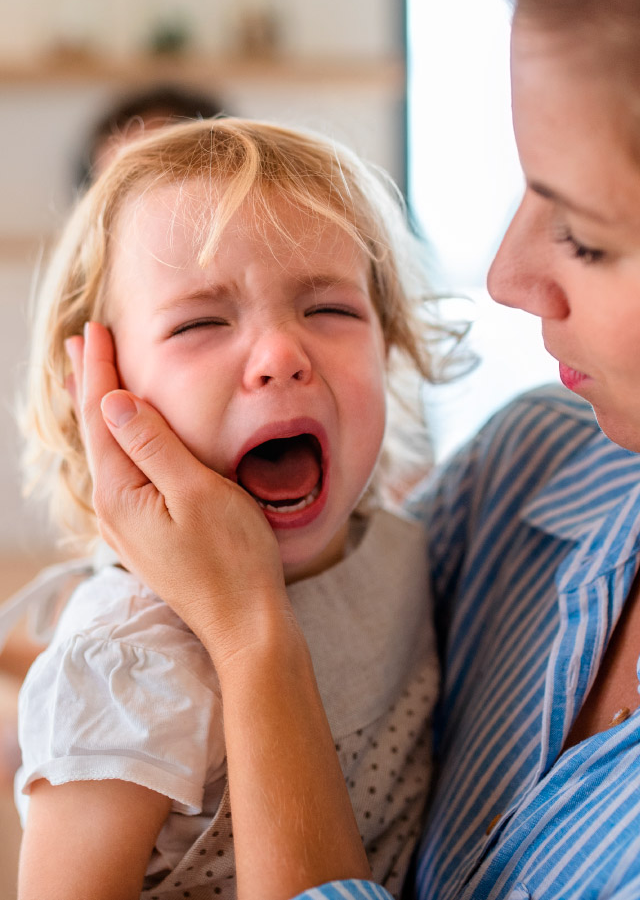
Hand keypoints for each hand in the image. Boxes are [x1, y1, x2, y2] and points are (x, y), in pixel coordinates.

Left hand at [68, 323, 288, 664]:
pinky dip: (119, 441)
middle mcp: (115, 510)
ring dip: (101, 410)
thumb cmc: (232, 557)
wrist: (245, 623)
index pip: (103, 416)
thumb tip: (114, 400)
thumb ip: (155, 445)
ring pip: (108, 453)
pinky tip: (122, 438)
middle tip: (80, 342)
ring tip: (90, 379)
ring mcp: (129, 525)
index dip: (99, 370)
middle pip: (97, 433)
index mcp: (122, 493)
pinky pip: (122, 473)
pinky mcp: (148, 535)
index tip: (94, 330)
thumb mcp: (198, 492)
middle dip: (90, 384)